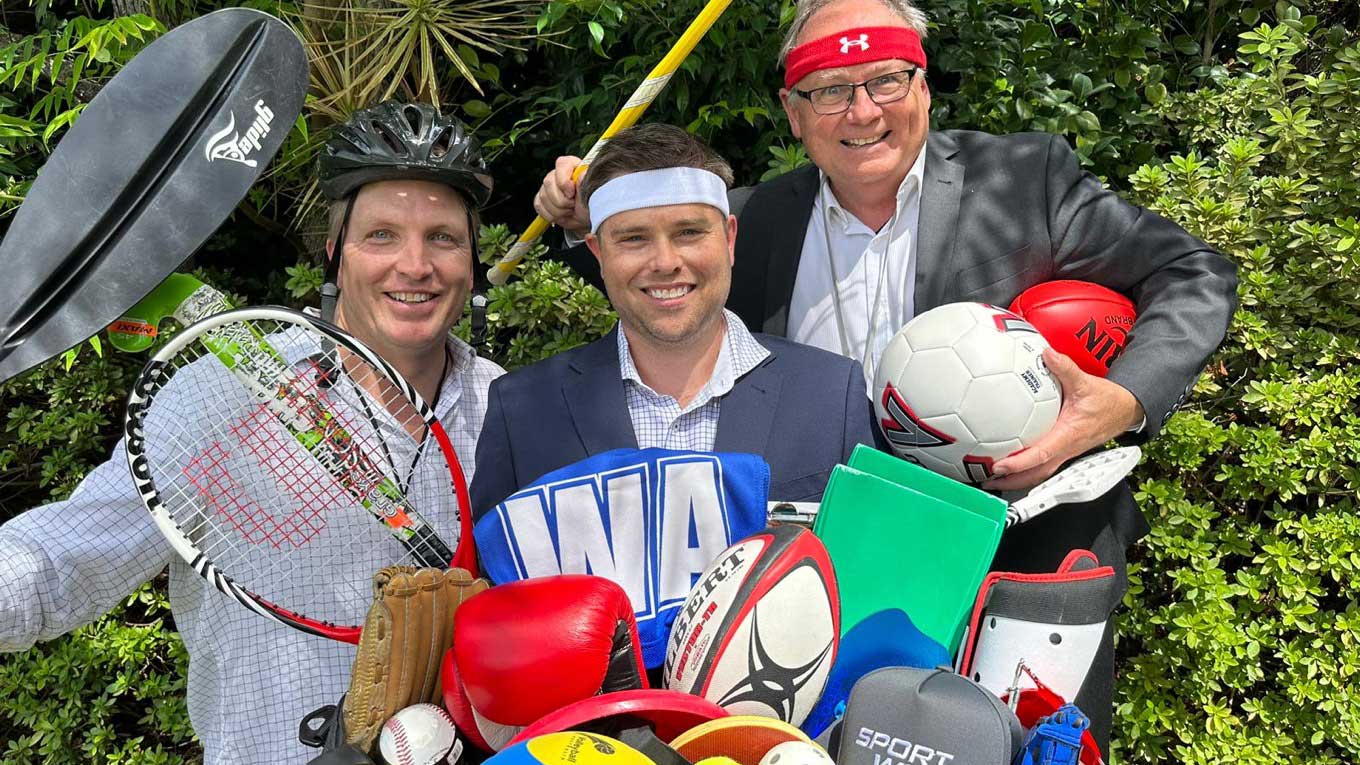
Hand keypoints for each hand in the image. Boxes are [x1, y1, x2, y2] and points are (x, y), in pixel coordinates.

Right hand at [532, 155, 589, 238]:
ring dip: (558, 210)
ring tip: (570, 210)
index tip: (571, 193)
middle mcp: (557, 174)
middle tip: (573, 205)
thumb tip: (582, 174)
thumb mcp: (593, 194)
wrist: (587, 217)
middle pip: (549, 182)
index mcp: (572, 166)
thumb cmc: (592, 202)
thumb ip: (586, 183)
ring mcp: (548, 187)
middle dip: (562, 200)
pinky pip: (540, 206)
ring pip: (543, 197)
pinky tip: (562, 214)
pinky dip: (551, 215)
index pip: (561, 164)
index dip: (564, 180)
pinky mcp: (541, 199)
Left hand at [985, 348, 1143, 490]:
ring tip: (993, 479)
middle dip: (1011, 481)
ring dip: (1016, 479)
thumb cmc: (1107, 401)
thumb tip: (1047, 354)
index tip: (999, 466)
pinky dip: (1025, 469)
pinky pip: (1043, 465)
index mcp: (1068, 436)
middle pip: (1036, 474)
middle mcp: (1066, 449)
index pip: (1041, 454)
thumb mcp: (1086, 382)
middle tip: (987, 481)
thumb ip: (1065, 368)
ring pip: (1039, 473)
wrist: (1125, 410)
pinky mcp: (1064, 450)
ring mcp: (1065, 453)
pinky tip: (1011, 463)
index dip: (1019, 463)